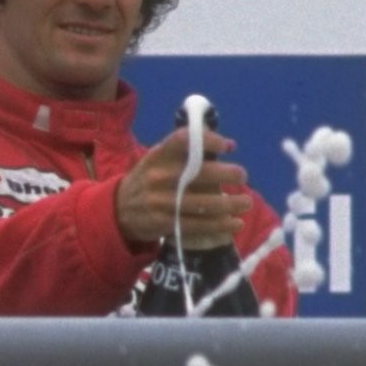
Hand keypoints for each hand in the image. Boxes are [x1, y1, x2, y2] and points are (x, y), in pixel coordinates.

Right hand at [113, 126, 252, 251]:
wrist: (118, 210)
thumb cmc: (149, 179)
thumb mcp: (159, 159)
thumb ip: (188, 152)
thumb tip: (229, 144)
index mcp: (159, 155)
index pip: (183, 141)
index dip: (208, 140)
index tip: (228, 146)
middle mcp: (159, 177)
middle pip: (200, 174)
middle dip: (228, 174)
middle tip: (243, 176)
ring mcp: (162, 202)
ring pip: (204, 204)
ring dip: (231, 204)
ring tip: (246, 202)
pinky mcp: (165, 224)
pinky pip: (199, 225)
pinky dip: (221, 225)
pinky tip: (236, 223)